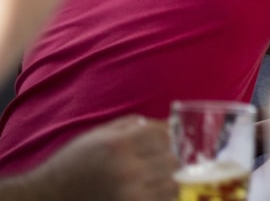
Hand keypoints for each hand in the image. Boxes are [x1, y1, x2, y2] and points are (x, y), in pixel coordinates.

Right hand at [18, 116, 176, 200]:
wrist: (49, 197)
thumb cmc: (74, 163)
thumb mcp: (98, 134)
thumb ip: (132, 125)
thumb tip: (167, 123)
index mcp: (120, 144)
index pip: (164, 135)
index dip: (167, 136)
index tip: (164, 141)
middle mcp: (128, 169)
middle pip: (172, 159)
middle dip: (169, 158)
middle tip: (161, 161)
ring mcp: (130, 195)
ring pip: (173, 184)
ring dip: (169, 180)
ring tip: (157, 178)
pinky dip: (162, 197)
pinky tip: (151, 191)